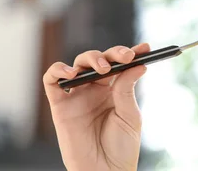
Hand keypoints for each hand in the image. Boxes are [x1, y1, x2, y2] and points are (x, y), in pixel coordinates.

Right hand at [43, 43, 149, 170]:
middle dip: (113, 53)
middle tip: (126, 57)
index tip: (145, 48)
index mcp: (115, 90)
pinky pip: (52, 80)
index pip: (121, 65)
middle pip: (100, 59)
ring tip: (103, 67)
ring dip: (91, 58)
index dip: (131, 53)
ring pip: (79, 64)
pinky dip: (58, 70)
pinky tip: (72, 73)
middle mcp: (96, 89)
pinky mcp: (60, 105)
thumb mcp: (130, 116)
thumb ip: (127, 89)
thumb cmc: (120, 149)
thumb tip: (137, 65)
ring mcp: (78, 95)